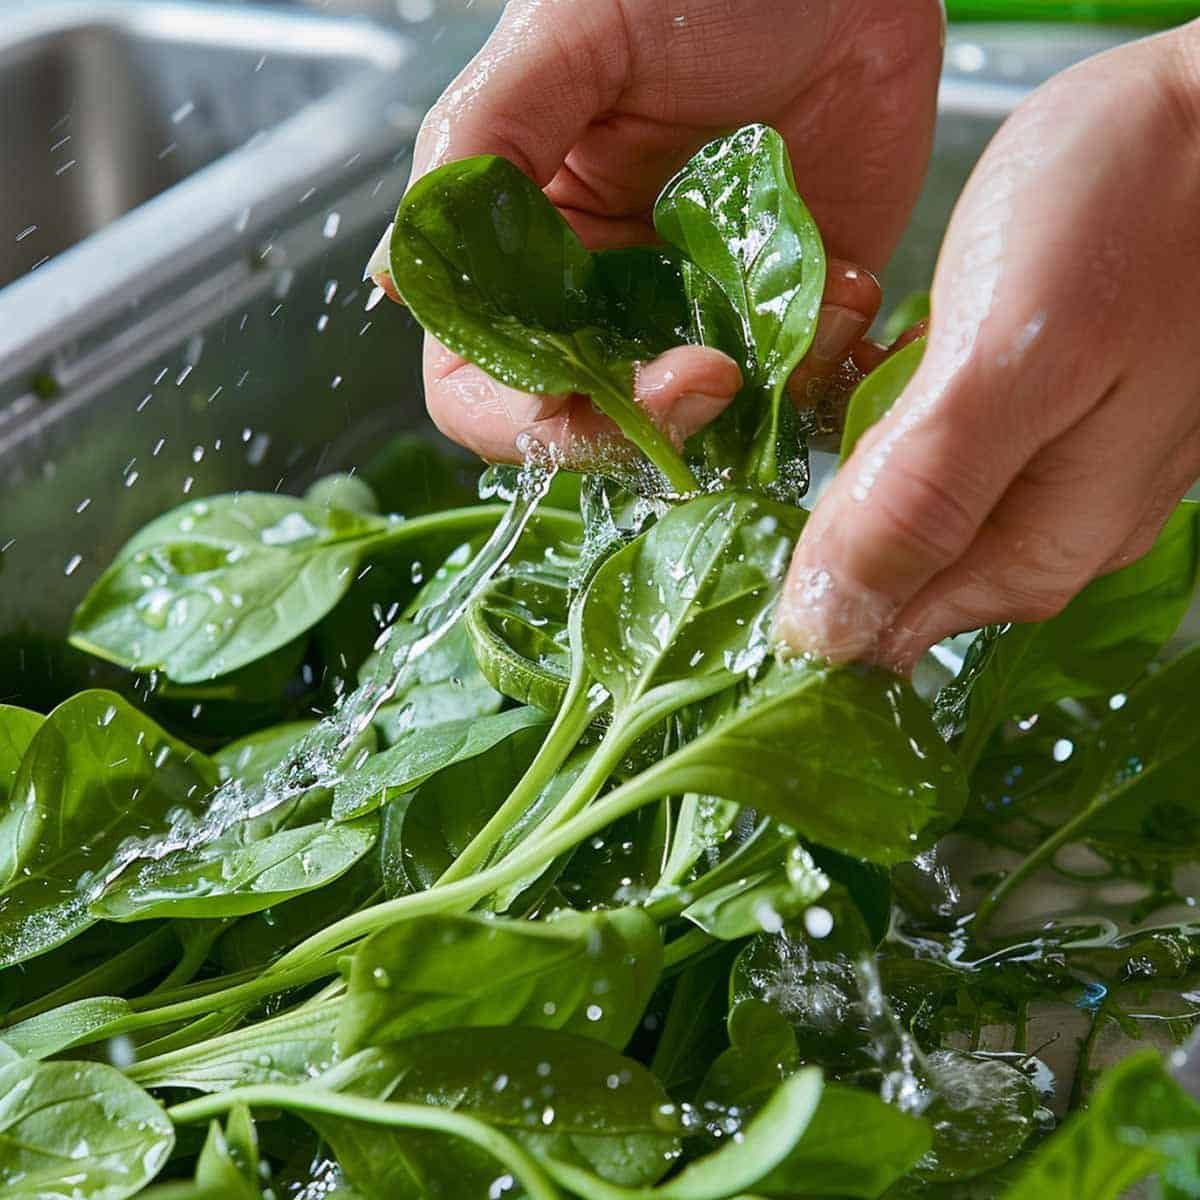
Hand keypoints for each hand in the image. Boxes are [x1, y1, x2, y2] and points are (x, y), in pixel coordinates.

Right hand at [374, 0, 943, 463]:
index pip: (487, 383)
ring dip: (757, 400)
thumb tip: (397, 274)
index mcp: (526, 248)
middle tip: (716, 371)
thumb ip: (482, 143)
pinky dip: (825, 368)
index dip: (523, 416)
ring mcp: (699, 313)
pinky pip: (795, 385)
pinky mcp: (786, 311)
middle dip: (652, 426)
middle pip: (597, 425)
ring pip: (704, 426)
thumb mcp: (567, 37)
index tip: (584, 392)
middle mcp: (605, 299)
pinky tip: (850, 293)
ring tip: (817, 295)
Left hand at [776, 23, 1199, 669]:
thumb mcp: (1004, 361)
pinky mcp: (1042, 408)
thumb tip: (828, 632)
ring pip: (905, 499)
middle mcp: (1050, 528)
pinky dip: (887, 400)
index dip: (804, 594)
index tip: (736, 532)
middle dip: (822, 500)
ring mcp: (1052, 467)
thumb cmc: (1126, 211)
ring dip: (851, 440)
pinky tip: (877, 346)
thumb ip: (919, 503)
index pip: (889, 630)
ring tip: (839, 356)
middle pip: (893, 566)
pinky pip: (932, 440)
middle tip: (795, 407)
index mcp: (1039, 548)